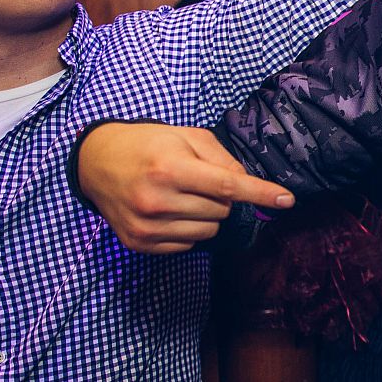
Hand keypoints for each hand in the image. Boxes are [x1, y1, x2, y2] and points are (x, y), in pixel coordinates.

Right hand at [77, 122, 292, 252]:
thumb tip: (246, 184)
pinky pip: (188, 245)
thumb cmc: (149, 145)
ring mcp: (146, 225)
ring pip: (208, 232)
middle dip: (219, 196)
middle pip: (221, 210)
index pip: (227, 187)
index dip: (260, 193)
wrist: (96, 162)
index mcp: (170, 169)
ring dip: (206, 215)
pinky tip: (168, 210)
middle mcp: (156, 200)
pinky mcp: (138, 243)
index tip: (286, 200)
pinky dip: (187, 229)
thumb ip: (222, 159)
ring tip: (181, 194)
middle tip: (196, 180)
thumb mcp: (187, 137)